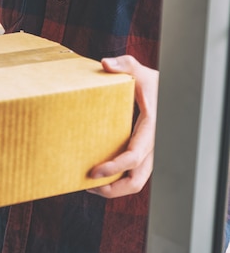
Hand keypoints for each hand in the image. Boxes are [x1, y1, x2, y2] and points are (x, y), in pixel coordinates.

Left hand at [87, 55, 158, 197]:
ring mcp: (149, 151)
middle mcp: (152, 144)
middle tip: (88, 185)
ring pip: (137, 181)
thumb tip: (105, 63)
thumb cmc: (149, 80)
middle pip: (138, 180)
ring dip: (114, 188)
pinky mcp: (143, 153)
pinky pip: (133, 173)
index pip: (134, 156)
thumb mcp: (137, 69)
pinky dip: (117, 178)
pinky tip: (98, 174)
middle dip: (113, 189)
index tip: (93, 172)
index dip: (114, 167)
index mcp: (150, 128)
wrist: (164, 90)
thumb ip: (123, 64)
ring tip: (90, 185)